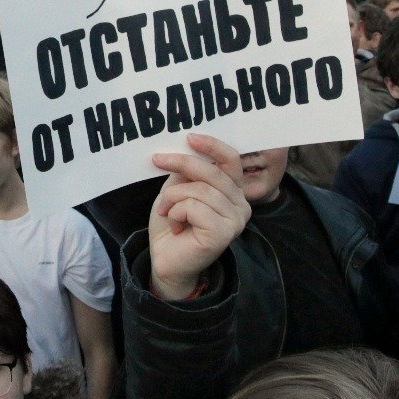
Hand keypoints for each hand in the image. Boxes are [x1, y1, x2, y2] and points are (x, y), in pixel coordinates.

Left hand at [146, 133, 251, 300]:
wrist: (166, 261)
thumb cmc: (173, 225)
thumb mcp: (178, 190)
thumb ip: (187, 172)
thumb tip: (185, 146)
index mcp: (234, 191)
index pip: (231, 160)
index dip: (212, 146)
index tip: (189, 137)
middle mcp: (242, 205)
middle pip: (213, 172)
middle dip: (181, 163)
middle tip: (157, 160)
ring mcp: (236, 221)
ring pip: (201, 190)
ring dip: (174, 197)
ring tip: (166, 211)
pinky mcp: (224, 234)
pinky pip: (195, 207)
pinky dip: (177, 212)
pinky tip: (177, 226)